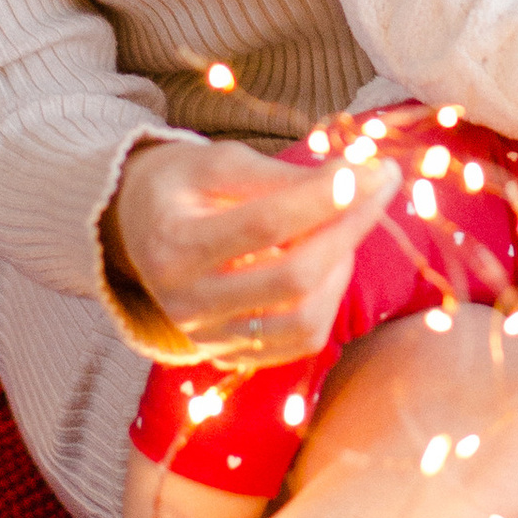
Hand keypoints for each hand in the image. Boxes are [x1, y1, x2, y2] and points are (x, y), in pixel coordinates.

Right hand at [103, 132, 400, 370]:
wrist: (138, 230)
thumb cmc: (181, 186)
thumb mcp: (217, 162)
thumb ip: (278, 175)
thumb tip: (354, 179)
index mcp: (173, 244)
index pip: (263, 224)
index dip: (323, 198)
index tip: (370, 169)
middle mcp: (185, 302)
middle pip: (291, 278)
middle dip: (348, 228)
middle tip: (380, 185)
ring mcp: (207, 337)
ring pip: (303, 320)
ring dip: (342, 268)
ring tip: (348, 223)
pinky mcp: (228, 355)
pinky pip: (299, 342)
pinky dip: (328, 300)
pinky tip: (330, 261)